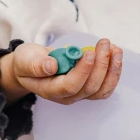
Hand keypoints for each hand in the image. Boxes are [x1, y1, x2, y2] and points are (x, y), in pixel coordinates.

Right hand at [0, 39, 122, 104]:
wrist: (32, 65)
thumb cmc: (28, 62)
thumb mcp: (24, 60)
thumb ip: (35, 65)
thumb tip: (51, 66)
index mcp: (50, 90)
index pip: (70, 86)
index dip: (83, 71)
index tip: (90, 52)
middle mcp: (67, 96)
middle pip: (90, 88)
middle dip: (101, 65)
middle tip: (104, 43)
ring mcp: (80, 93)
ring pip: (102, 90)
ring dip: (112, 70)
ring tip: (115, 49)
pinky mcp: (89, 87)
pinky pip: (106, 85)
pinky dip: (114, 70)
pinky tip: (115, 54)